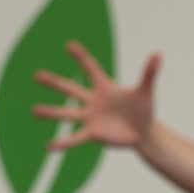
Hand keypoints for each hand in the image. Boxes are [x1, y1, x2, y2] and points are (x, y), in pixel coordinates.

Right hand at [33, 43, 159, 151]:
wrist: (144, 133)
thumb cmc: (143, 110)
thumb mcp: (146, 92)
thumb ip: (148, 73)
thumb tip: (159, 54)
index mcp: (104, 87)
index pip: (90, 69)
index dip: (81, 58)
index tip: (69, 45)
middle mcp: (93, 101)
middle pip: (70, 90)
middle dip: (54, 83)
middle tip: (36, 76)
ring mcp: (91, 118)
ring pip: (67, 114)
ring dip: (51, 113)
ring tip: (34, 111)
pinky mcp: (93, 134)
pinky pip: (75, 138)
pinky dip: (63, 143)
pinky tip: (49, 147)